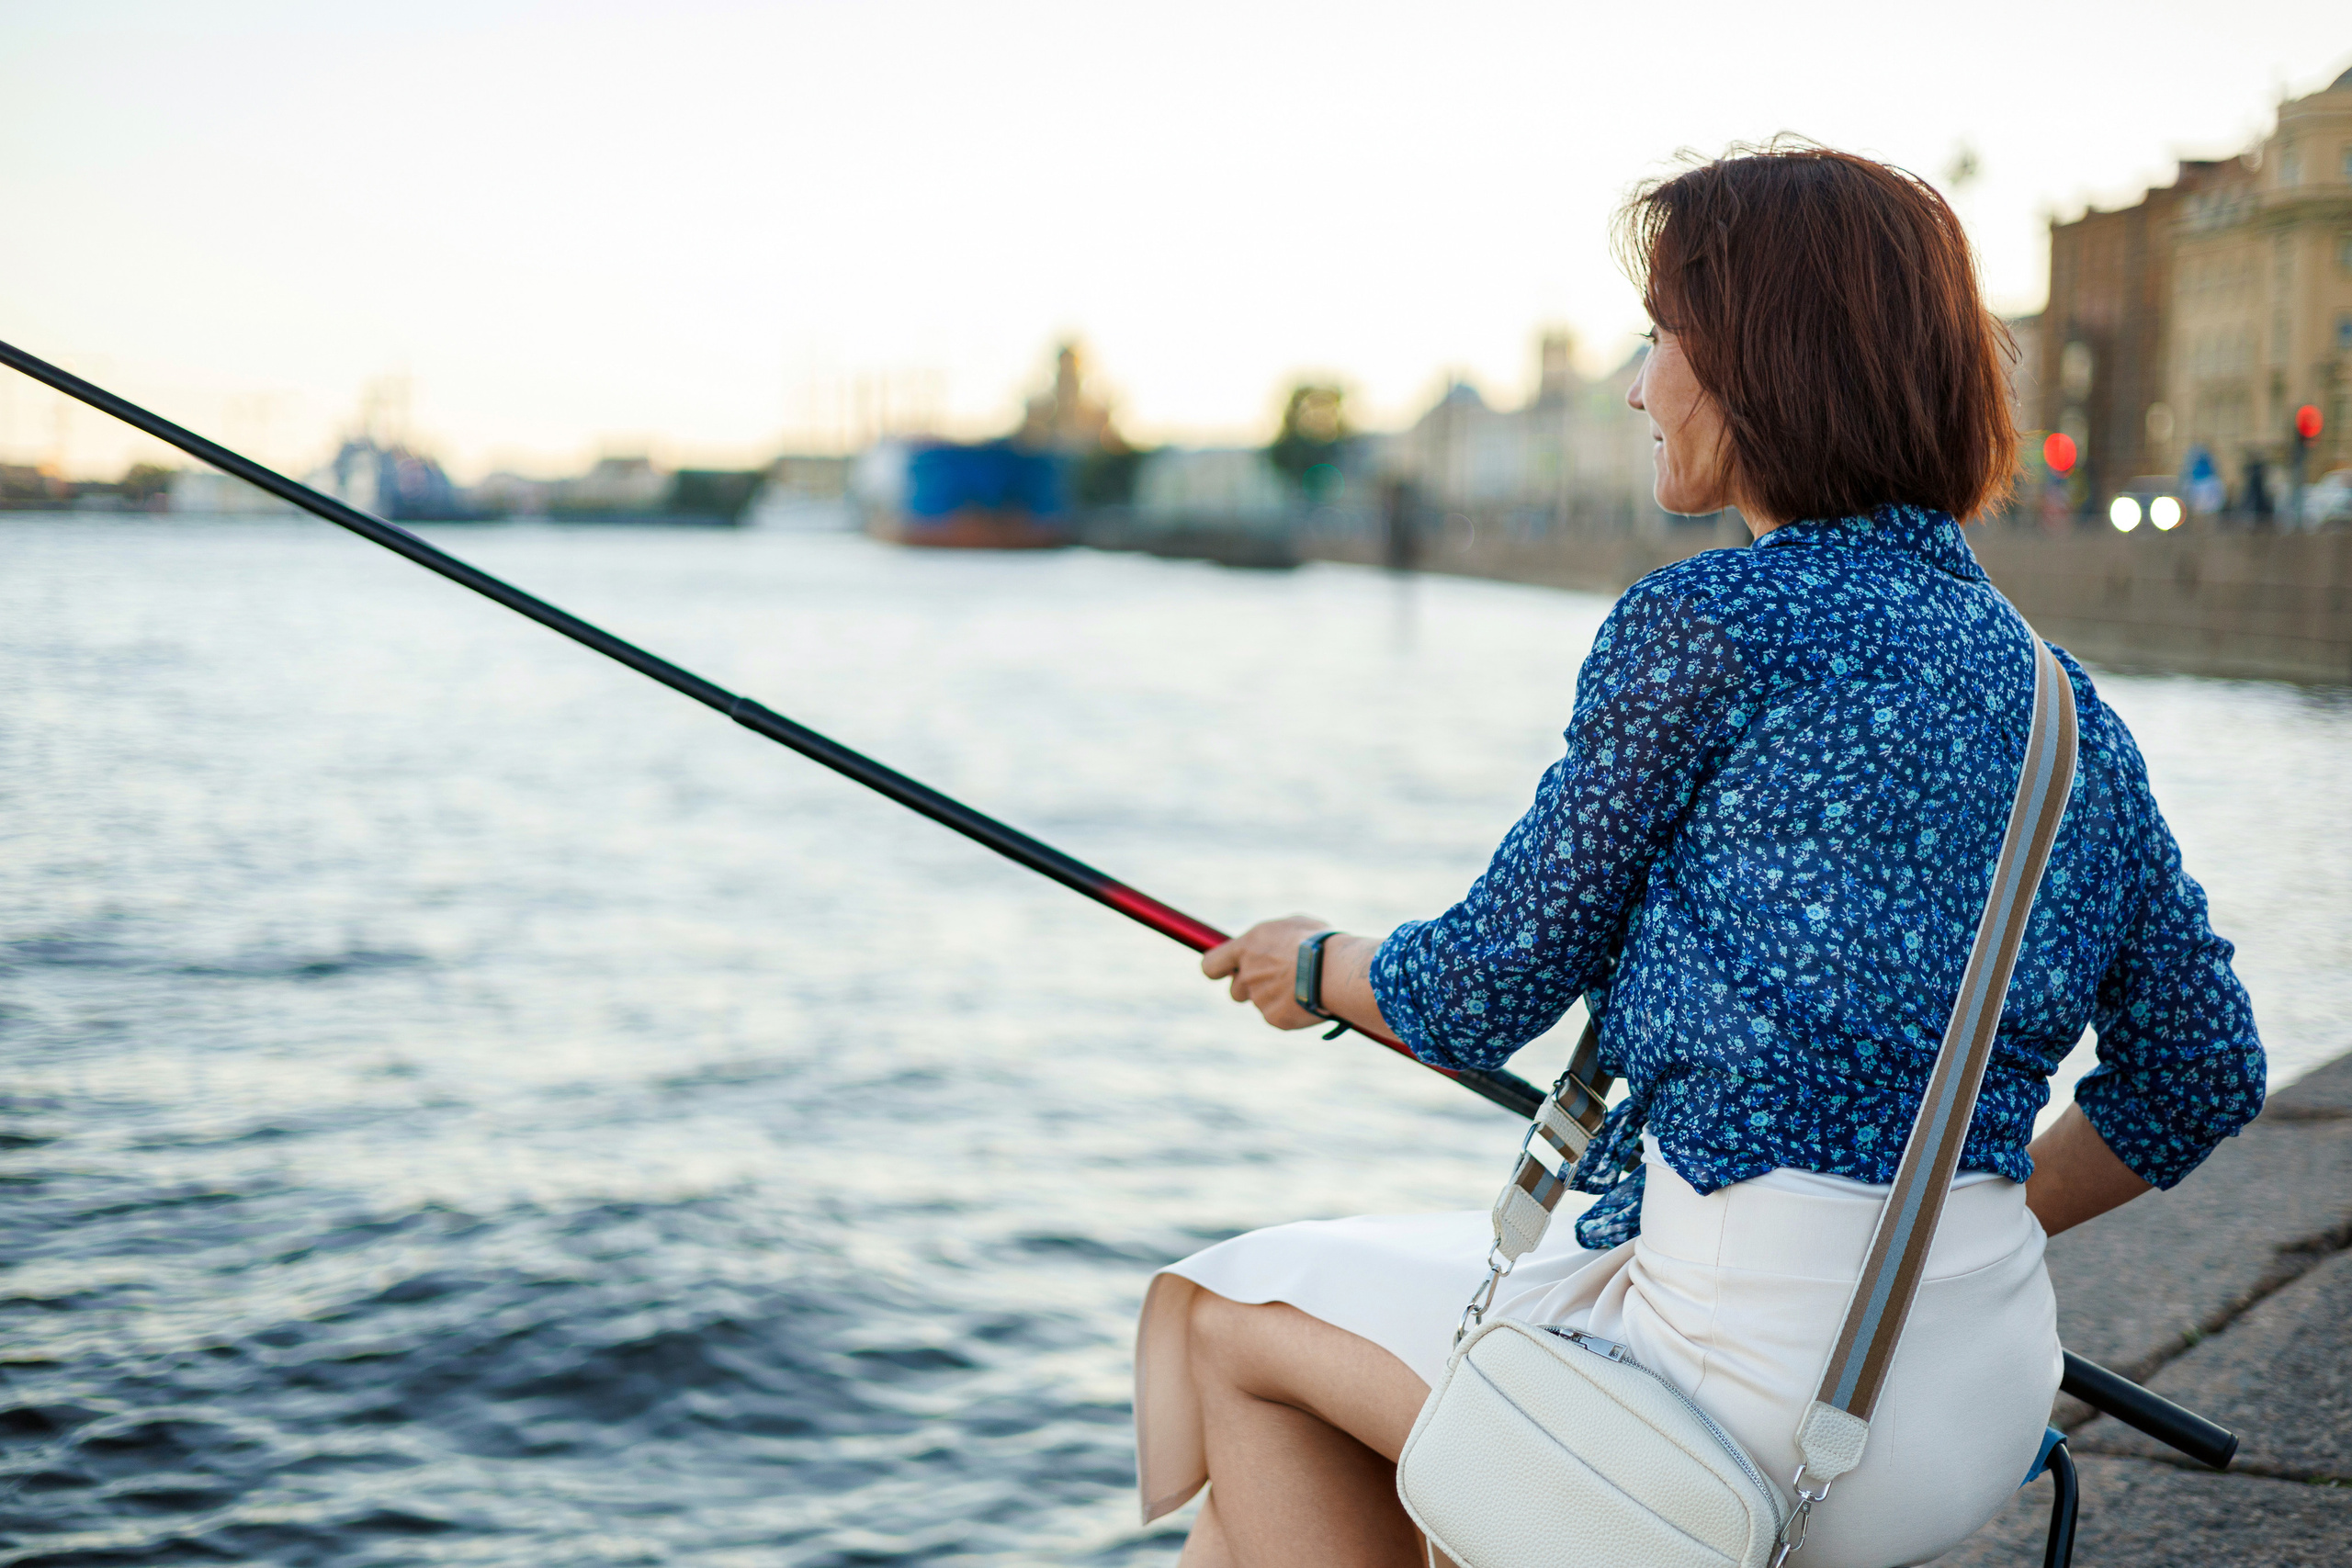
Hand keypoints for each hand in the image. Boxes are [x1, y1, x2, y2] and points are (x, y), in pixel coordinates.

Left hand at [1202, 915, 1339, 1030]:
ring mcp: (1259, 998)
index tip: (1227, 970)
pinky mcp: (1274, 1018)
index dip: (1217, 969)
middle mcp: (1247, 975)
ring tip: (1303, 986)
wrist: (1335, 970)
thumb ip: (1272, 939)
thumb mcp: (1292, 926)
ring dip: (1275, 997)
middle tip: (1276, 980)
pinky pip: (1278, 1016)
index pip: (1211, 965)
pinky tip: (1310, 999)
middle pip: (1235, 990)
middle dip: (1250, 988)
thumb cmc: (1318, 941)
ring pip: (1260, 1002)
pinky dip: (1291, 1011)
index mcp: (1246, 948)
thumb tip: (1271, 945)